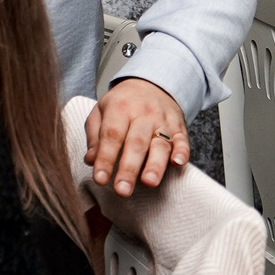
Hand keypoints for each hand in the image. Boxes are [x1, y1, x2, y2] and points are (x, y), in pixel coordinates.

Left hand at [86, 76, 188, 196]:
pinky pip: (183, 140)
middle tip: (122, 190)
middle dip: (128, 169)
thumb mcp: (100, 112)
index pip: (111, 136)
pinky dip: (182, 152)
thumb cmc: (121, 104)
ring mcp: (163, 121)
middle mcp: (142, 114)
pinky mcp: (180, 128)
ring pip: (160, 144)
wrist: (150, 84)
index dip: (105, 158)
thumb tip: (91, 160)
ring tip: (148, 182)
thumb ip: (94, 136)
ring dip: (155, 165)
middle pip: (136, 143)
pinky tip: (178, 164)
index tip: (100, 179)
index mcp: (119, 109)